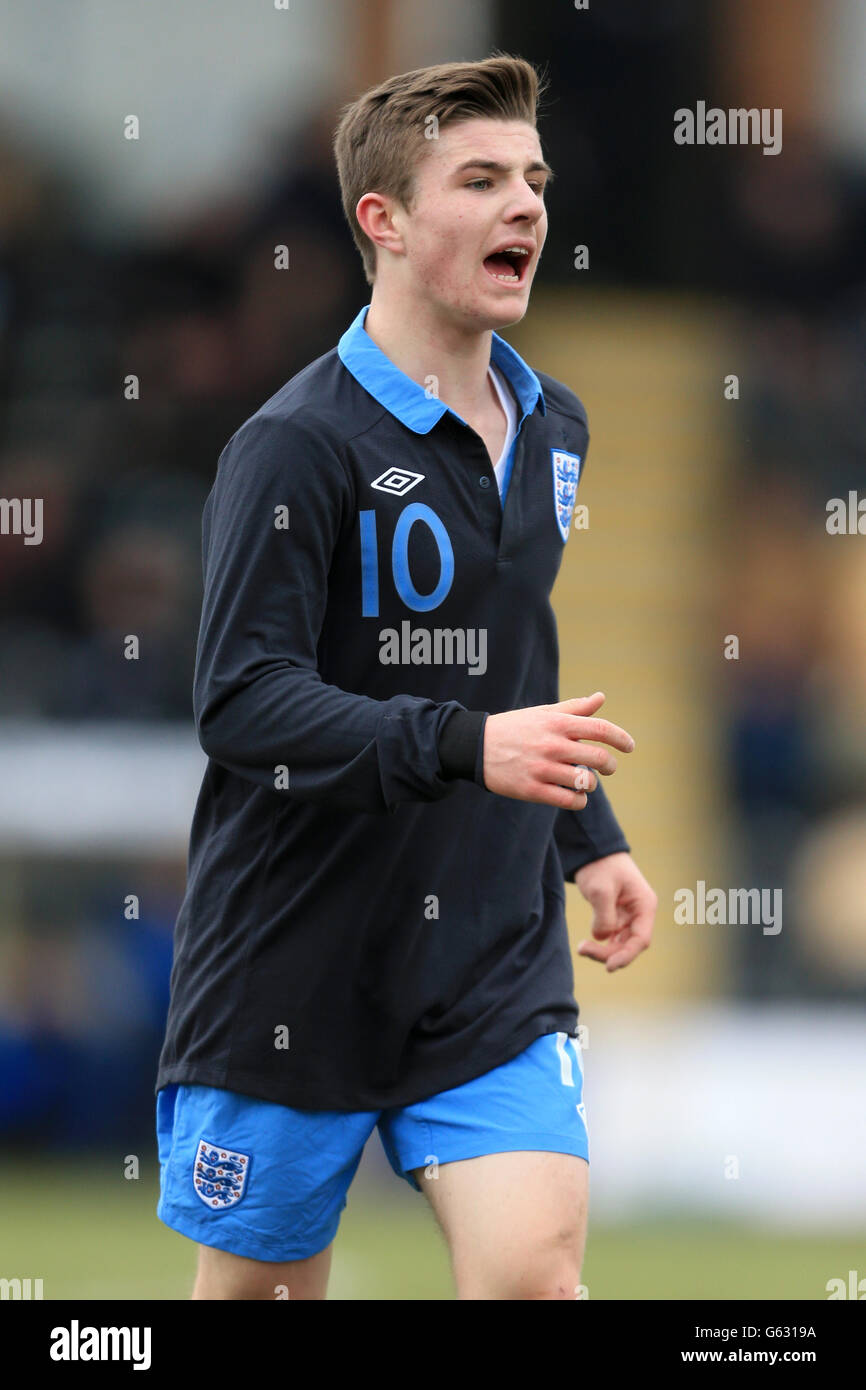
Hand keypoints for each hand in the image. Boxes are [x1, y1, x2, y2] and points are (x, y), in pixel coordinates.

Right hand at [482, 691, 633, 810]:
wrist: (475, 747)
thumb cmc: (515, 728)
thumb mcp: (543, 713)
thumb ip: (574, 708)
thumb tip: (601, 698)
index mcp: (557, 723)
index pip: (600, 730)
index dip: (621, 738)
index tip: (629, 746)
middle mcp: (552, 745)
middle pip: (599, 759)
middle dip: (610, 766)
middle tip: (608, 768)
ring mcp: (542, 769)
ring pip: (586, 782)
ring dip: (591, 784)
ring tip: (585, 781)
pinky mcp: (532, 789)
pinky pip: (569, 800)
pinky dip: (579, 800)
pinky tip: (575, 796)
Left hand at [575, 851, 656, 971]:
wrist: (592, 852)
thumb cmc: (601, 866)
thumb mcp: (600, 889)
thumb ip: (604, 916)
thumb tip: (602, 937)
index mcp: (644, 905)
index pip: (641, 939)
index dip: (626, 955)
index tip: (608, 966)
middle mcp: (640, 913)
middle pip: (630, 945)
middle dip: (609, 953)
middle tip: (583, 949)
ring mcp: (629, 916)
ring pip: (620, 944)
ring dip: (603, 951)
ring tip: (582, 948)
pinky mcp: (616, 917)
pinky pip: (612, 938)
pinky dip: (600, 944)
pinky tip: (586, 945)